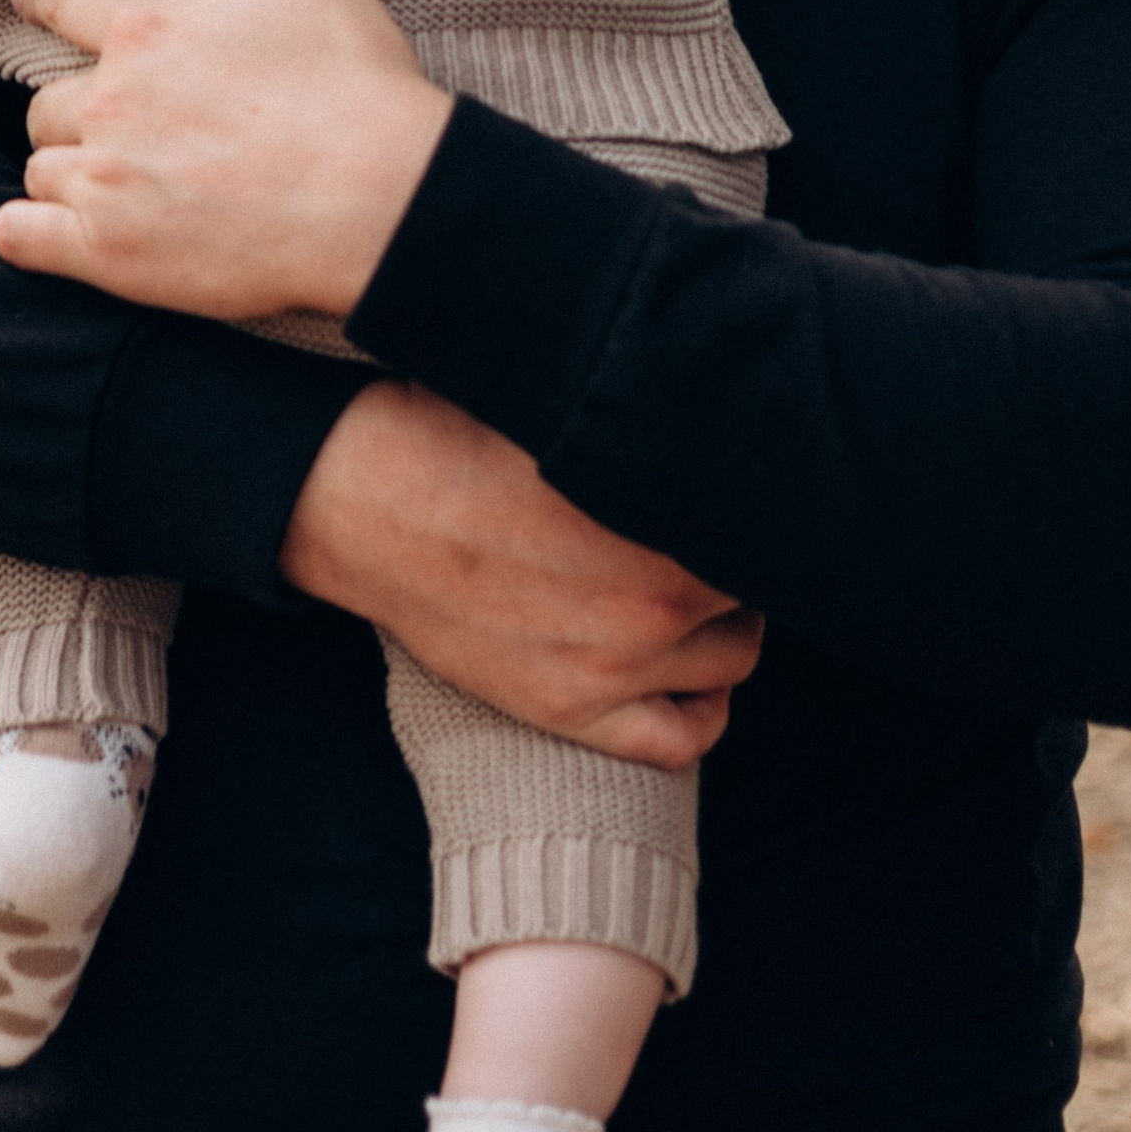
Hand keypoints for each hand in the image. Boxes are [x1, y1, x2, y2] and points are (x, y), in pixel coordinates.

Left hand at [0, 0, 453, 318]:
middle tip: (109, 118)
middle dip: (72, 105)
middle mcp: (109, 101)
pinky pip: (23, 239)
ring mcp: (105, 182)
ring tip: (108, 177)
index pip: (58, 0)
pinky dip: (34, 234)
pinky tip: (64, 232)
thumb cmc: (353, 80)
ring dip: (65, 169)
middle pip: (44, 100)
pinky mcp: (111, 256)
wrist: (382, 198)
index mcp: (146, 28)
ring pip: (40, 168)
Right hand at [282, 378, 760, 770]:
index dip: (765, 497)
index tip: (751, 485)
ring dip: (728, 622)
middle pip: (759, 587)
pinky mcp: (570, 710)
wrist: (360, 498)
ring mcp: (616, 663)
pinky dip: (704, 709)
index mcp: (665, 507)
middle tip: (714, 531)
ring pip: (735, 658)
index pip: (771, 517)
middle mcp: (657, 595)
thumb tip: (727, 393)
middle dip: (746, 556)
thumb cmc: (458, 428)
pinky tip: (690, 674)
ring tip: (699, 589)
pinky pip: (683, 738)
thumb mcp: (570, 398)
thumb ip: (656, 416)